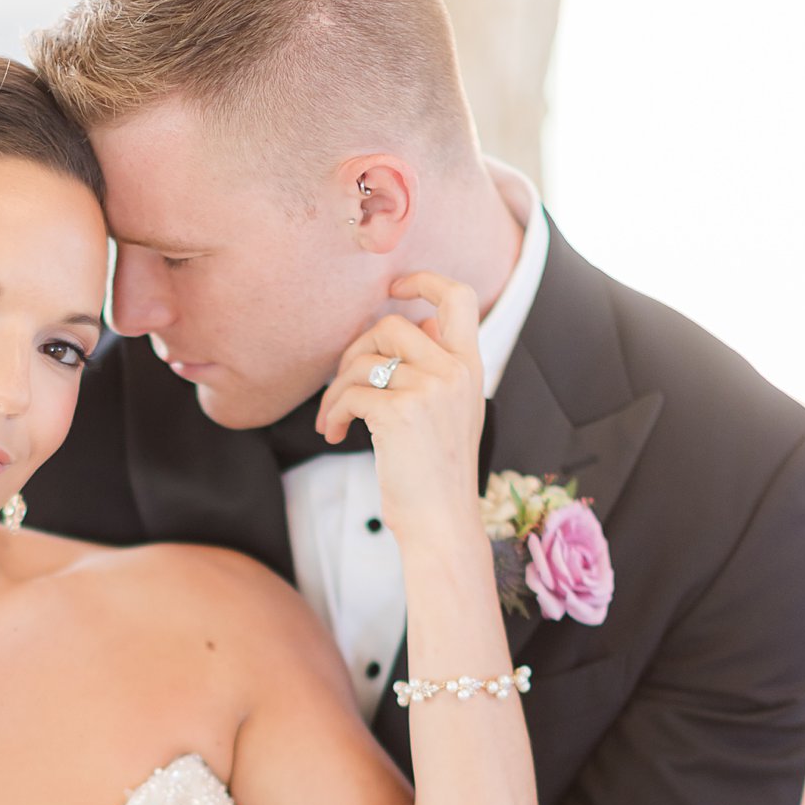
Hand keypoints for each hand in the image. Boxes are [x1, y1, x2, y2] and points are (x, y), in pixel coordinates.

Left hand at [317, 271, 484, 542]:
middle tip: (345, 387)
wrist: (442, 524)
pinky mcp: (399, 413)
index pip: (458, 297)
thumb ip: (439, 368)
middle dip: (355, 351)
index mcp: (470, 367)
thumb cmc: (438, 475)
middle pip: (390, 324)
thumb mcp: (452, 413)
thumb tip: (417, 324)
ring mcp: (429, 390)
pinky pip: (350, 392)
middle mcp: (454, 372)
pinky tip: (336, 433)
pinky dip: (334, 411)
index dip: (424, 280)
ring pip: (363, 360)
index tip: (395, 286)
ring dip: (337, 388)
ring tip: (334, 418)